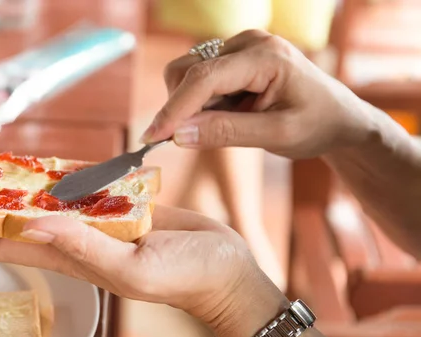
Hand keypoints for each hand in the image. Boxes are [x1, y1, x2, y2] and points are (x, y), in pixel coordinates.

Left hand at [0, 198, 286, 336]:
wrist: (223, 268)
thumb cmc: (184, 276)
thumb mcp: (132, 269)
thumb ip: (84, 246)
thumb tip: (31, 222)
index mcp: (71, 257)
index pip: (0, 243)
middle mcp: (74, 239)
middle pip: (5, 221)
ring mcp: (94, 222)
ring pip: (37, 201)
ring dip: (0, 191)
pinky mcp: (117, 206)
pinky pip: (77, 186)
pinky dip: (51, 176)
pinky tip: (30, 170)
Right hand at [142, 30, 375, 158]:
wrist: (337, 117)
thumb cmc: (316, 124)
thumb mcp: (277, 135)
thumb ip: (227, 133)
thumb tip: (178, 135)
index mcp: (266, 56)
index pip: (205, 78)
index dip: (174, 109)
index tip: (152, 138)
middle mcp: (248, 43)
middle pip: (188, 71)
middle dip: (181, 108)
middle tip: (196, 140)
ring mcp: (239, 47)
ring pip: (187, 74)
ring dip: (191, 106)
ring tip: (225, 125)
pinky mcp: (233, 58)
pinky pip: (198, 78)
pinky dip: (200, 103)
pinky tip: (227, 115)